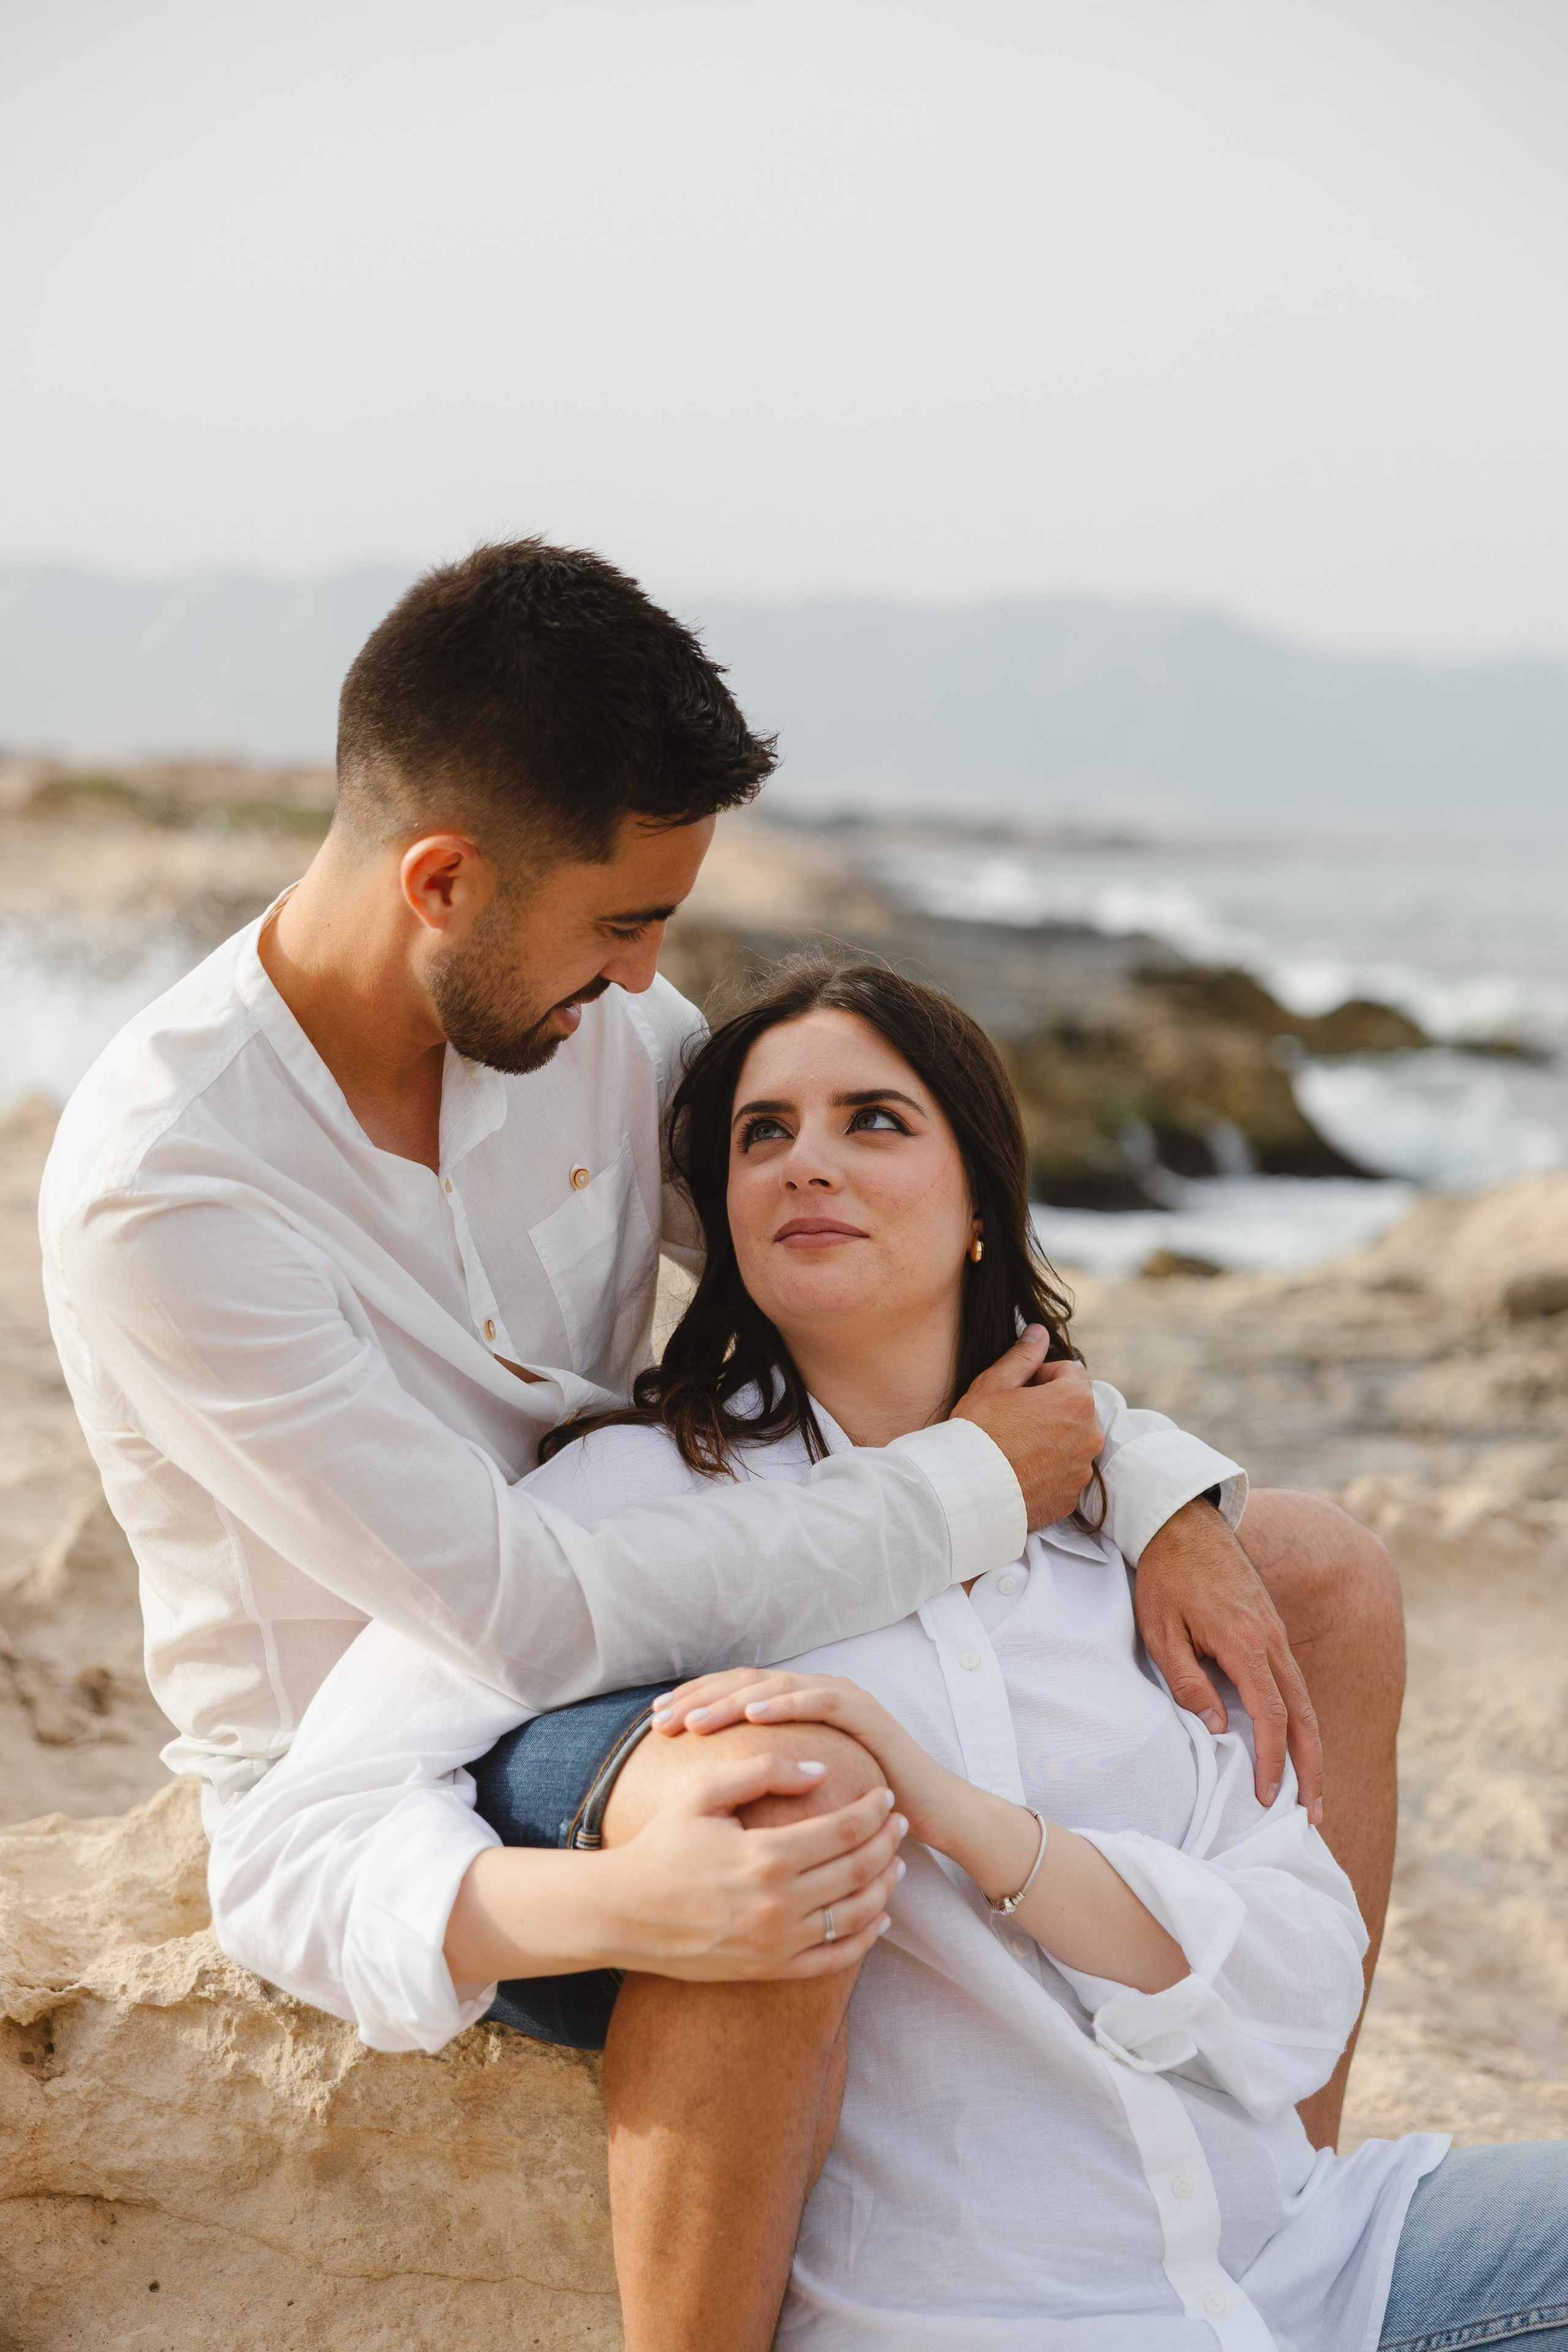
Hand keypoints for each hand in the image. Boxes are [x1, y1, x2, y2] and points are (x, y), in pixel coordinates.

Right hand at [603, 1749, 905, 1977]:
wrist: (623, 1912)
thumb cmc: (662, 1845)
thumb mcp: (703, 1792)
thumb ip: (763, 1772)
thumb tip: (820, 1769)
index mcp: (766, 1855)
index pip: (844, 1829)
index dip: (874, 1811)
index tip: (885, 1795)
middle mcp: (778, 1904)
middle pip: (858, 1870)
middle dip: (887, 1843)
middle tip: (899, 1823)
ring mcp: (777, 1942)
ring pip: (855, 1915)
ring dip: (885, 1887)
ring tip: (896, 1864)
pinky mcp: (770, 1969)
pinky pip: (834, 1960)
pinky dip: (865, 1939)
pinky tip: (879, 1918)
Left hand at [654, 1668, 963, 1851]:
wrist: (932, 1813)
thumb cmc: (861, 1809)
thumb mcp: (801, 1793)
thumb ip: (766, 1779)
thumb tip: (709, 1791)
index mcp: (797, 1707)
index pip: (735, 1694)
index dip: (695, 1703)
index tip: (656, 1724)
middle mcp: (816, 1692)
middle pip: (747, 1684)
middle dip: (701, 1699)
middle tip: (663, 1719)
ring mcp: (843, 1697)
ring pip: (777, 1687)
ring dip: (732, 1700)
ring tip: (696, 1719)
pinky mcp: (867, 1713)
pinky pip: (820, 1701)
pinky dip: (785, 1704)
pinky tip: (753, 1715)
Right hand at [950, 1327, 1101, 1527]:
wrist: (966, 1492)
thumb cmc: (978, 1432)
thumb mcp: (994, 1384)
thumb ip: (1023, 1356)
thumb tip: (1039, 1333)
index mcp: (1075, 1400)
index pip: (1070, 1372)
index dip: (1041, 1376)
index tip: (1018, 1389)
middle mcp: (1089, 1436)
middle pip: (1075, 1409)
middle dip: (1050, 1408)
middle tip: (1013, 1417)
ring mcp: (1081, 1470)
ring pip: (1071, 1443)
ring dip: (1051, 1439)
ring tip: (1014, 1447)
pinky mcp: (1069, 1498)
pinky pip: (1064, 1475)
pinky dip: (1048, 1471)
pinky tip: (1019, 1471)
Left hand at [1134, 1498, 1323, 1821]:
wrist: (1182, 1521)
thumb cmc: (1164, 1576)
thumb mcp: (1160, 1630)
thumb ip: (1188, 1681)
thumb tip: (1218, 1729)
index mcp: (1246, 1642)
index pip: (1270, 1714)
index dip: (1271, 1760)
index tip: (1266, 1796)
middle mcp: (1272, 1640)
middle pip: (1303, 1715)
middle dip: (1310, 1768)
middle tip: (1313, 1815)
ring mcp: (1277, 1633)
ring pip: (1304, 1700)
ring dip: (1311, 1748)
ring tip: (1311, 1793)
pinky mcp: (1273, 1629)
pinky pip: (1293, 1683)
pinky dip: (1300, 1720)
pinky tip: (1296, 1745)